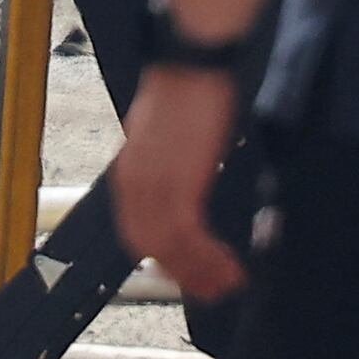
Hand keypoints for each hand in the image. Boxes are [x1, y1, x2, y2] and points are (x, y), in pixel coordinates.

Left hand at [112, 62, 247, 302]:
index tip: (186, 275)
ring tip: (228, 284)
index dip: (162, 260)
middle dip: (182, 274)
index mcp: (128, 174)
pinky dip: (208, 257)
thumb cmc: (185, 95)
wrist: (191, 67)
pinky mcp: (179, 184)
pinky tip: (230, 265)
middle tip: (212, 291)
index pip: (136, 232)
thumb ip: (162, 168)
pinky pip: (188, 235)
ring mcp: (153, 185)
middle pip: (150, 247)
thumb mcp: (162, 138)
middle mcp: (133, 184)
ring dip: (201, 271)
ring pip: (170, 248)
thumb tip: (177, 188)